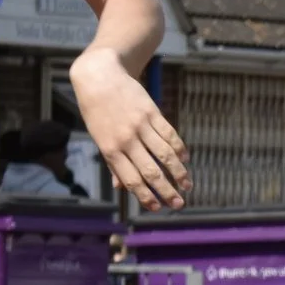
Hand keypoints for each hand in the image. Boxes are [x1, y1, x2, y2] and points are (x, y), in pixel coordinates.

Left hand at [70, 47, 190, 210]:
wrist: (100, 77)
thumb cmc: (97, 111)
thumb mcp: (99, 138)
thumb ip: (113, 163)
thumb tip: (120, 187)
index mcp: (110, 150)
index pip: (131, 180)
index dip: (146, 197)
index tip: (158, 208)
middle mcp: (126, 140)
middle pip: (150, 172)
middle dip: (166, 191)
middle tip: (179, 203)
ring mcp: (140, 126)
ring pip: (164, 155)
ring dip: (178, 172)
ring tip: (187, 184)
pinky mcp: (151, 112)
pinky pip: (169, 134)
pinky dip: (178, 148)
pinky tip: (185, 159)